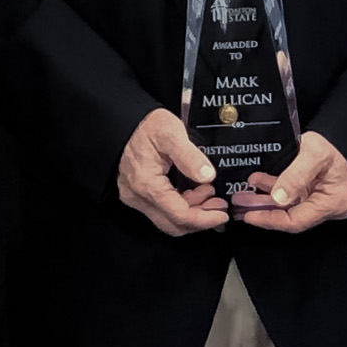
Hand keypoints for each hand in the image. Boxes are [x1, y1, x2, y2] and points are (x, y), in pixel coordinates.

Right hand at [116, 109, 229, 235]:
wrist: (125, 122)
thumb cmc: (145, 126)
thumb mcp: (171, 133)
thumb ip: (189, 156)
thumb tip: (207, 176)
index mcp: (147, 184)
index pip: (179, 215)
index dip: (204, 219)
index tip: (222, 214)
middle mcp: (138, 196)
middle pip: (173, 224)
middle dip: (200, 219)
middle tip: (219, 206)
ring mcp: (136, 197)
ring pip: (168, 219)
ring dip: (192, 212)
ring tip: (209, 193)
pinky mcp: (138, 194)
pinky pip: (162, 210)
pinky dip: (181, 206)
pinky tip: (194, 192)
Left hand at [238, 131, 346, 232]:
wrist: (343, 138)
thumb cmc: (334, 145)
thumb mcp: (314, 153)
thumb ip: (296, 175)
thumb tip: (277, 197)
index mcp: (333, 203)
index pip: (297, 221)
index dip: (271, 220)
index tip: (251, 215)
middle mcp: (327, 207)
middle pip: (291, 216)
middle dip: (263, 210)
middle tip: (241, 204)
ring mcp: (318, 201)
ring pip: (287, 206)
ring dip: (264, 199)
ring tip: (243, 194)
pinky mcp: (311, 194)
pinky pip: (289, 196)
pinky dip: (273, 190)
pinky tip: (257, 182)